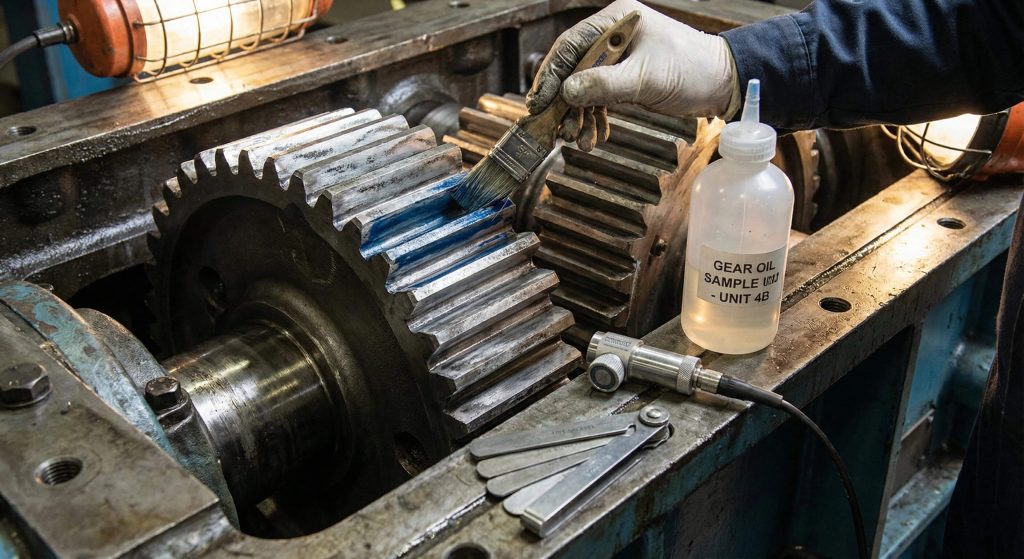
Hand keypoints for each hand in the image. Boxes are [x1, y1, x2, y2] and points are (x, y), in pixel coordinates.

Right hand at [525, 0, 739, 150]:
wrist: (721, 84)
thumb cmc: (692, 69)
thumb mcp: (645, 78)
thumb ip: (604, 84)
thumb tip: (566, 92)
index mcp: (615, 21)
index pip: (569, 46)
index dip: (551, 75)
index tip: (539, 102)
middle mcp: (611, 37)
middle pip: (571, 70)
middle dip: (563, 103)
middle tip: (555, 128)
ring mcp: (617, 59)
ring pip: (583, 89)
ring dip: (577, 116)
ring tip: (576, 139)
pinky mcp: (624, 79)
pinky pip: (598, 99)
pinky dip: (593, 119)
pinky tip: (591, 137)